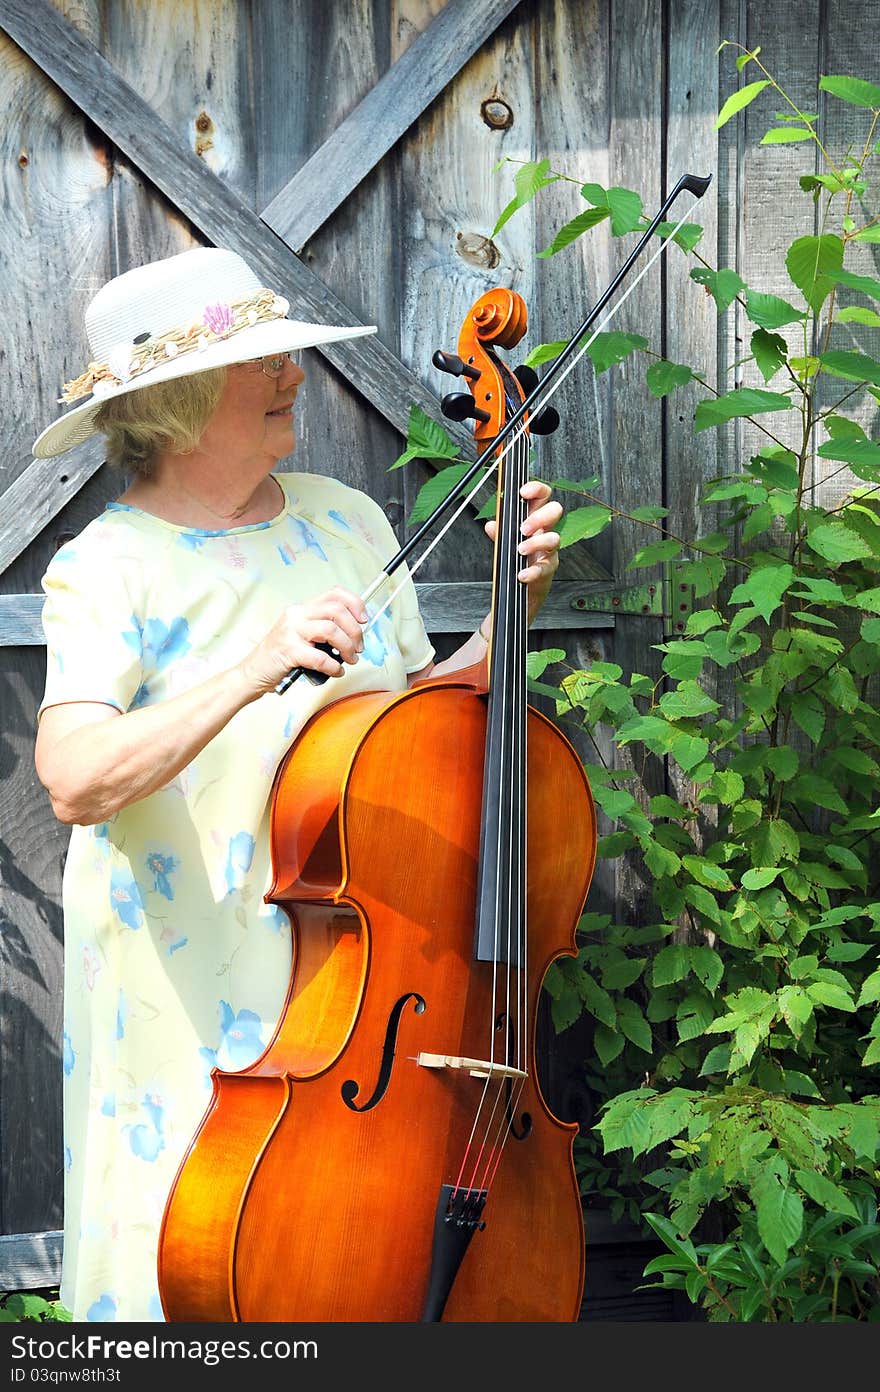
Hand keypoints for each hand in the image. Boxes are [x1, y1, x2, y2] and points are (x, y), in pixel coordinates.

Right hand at [238, 587, 366, 694]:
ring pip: (331, 630)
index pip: (334, 594)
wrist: (254, 672)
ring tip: (348, 660)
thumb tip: (355, 633)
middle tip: (358, 648)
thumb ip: (324, 630)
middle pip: (336, 610)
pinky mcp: (288, 651)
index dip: (355, 604)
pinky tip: (335, 671)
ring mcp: (291, 632)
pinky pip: (320, 657)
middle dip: (355, 630)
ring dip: (346, 647)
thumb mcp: (303, 635)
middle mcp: (296, 615)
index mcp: (302, 609)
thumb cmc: (281, 656)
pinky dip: (333, 666)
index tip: (364, 620)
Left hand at [484, 480, 561, 622]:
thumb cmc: (517, 560)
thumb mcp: (504, 543)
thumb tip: (491, 525)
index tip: (523, 492)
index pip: (542, 497)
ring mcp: (549, 551)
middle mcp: (545, 532)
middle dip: (539, 516)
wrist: (522, 590)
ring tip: (520, 550)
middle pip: (555, 511)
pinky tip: (522, 574)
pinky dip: (532, 571)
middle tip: (523, 528)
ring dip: (536, 543)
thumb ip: (499, 533)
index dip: (537, 489)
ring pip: (553, 539)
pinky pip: (544, 568)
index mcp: (535, 520)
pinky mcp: (547, 570)